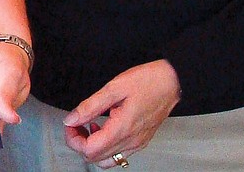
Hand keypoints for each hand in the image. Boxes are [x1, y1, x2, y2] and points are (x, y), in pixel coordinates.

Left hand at [62, 59, 180, 166]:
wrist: (172, 82)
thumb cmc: (147, 82)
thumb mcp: (113, 88)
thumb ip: (90, 106)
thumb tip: (71, 119)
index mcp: (122, 129)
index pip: (89, 150)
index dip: (73, 139)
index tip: (70, 124)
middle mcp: (131, 142)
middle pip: (96, 159)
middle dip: (80, 143)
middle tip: (77, 123)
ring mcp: (137, 144)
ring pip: (107, 161)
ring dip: (93, 147)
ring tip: (90, 125)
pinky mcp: (141, 141)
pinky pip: (119, 154)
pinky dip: (106, 146)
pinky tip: (104, 127)